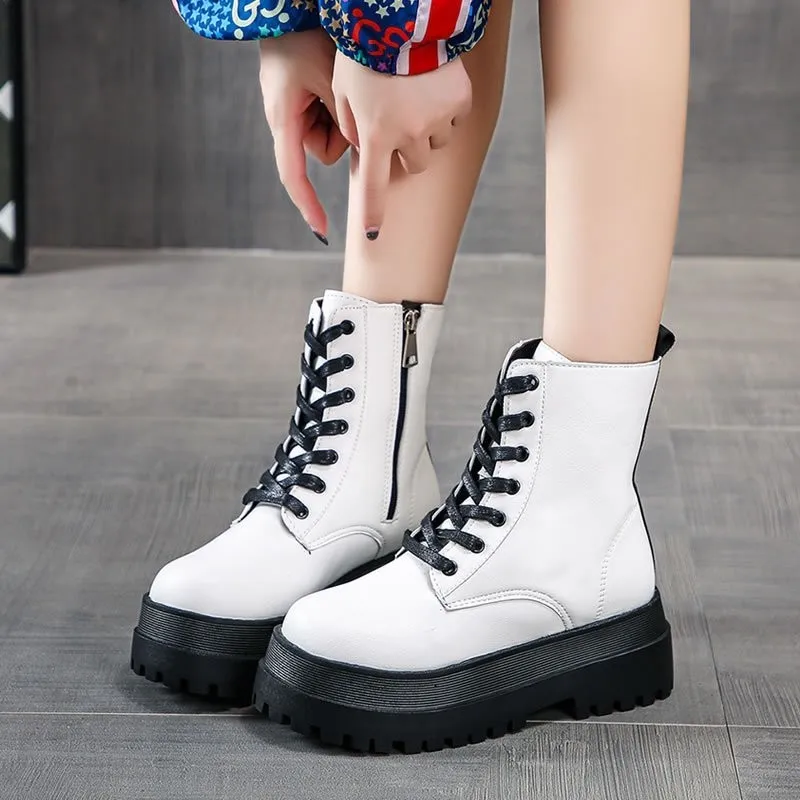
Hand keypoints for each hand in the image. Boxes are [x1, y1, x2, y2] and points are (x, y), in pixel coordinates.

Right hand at [260, 29, 348, 240]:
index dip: (308, 205)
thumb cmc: (306, 35)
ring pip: (333, 132)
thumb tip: (365, 147)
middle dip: (341, 132)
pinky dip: (339, 101)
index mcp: (284, 119)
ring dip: (343, 113)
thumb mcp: (329, 78)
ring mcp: (296, 107)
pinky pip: (332, 112)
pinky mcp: (305, 96)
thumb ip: (346, 117)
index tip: (323, 230)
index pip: (294, 176)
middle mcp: (287, 119)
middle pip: (325, 149)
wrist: (290, 3)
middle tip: (342, 95)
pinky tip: (336, 75)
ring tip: (338, 77)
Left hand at [332, 51, 471, 239]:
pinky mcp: (460, 100)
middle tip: (397, 123)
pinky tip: (432, 84)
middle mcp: (410, 135)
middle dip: (405, 150)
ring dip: (426, 130)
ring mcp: (439, 119)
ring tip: (414, 97)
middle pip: (414, 165)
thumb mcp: (342, 89)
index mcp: (376, 135)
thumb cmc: (365, 49)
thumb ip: (350, 125)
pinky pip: (454, 117)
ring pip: (436, 143)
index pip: (373, 188)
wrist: (404, 15)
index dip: (373, 214)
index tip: (373, 235)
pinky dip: (444, 108)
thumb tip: (362, 147)